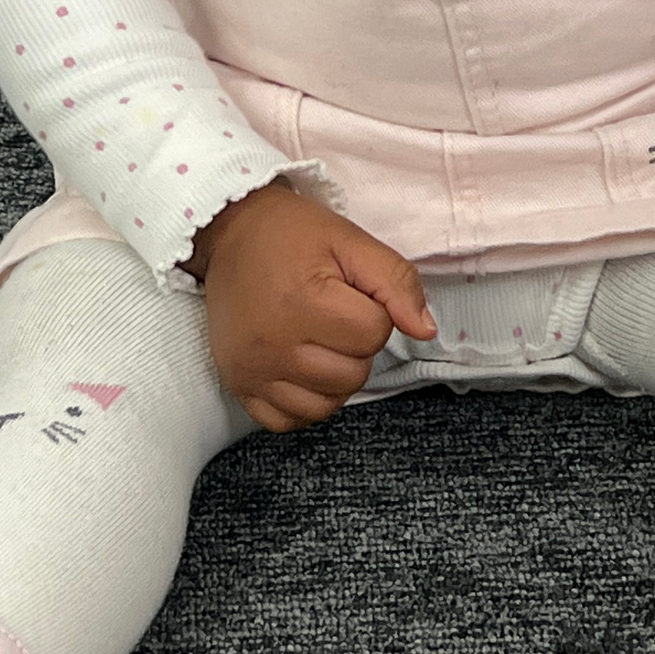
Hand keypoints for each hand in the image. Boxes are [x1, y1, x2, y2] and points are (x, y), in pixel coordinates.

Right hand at [188, 179, 437, 431]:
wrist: (228, 232)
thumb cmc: (290, 234)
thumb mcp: (349, 240)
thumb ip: (396, 281)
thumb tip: (426, 331)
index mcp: (302, 302)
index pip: (374, 334)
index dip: (373, 311)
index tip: (349, 291)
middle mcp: (273, 344)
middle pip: (354, 374)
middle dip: (356, 345)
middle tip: (333, 313)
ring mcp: (252, 371)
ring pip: (326, 405)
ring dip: (335, 377)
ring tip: (320, 340)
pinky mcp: (237, 384)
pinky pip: (287, 421)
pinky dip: (303, 402)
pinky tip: (301, 369)